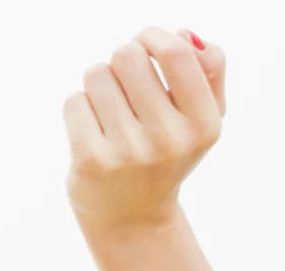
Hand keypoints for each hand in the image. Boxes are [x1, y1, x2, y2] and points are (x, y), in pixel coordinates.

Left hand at [63, 26, 226, 235]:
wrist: (134, 220)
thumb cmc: (168, 155)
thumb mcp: (201, 120)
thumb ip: (209, 72)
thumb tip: (185, 36)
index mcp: (203, 126)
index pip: (176, 52)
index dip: (153, 37)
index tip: (146, 48)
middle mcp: (169, 141)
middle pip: (128, 54)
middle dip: (122, 63)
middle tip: (128, 92)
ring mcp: (129, 153)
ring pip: (97, 73)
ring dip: (100, 86)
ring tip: (112, 117)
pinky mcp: (92, 162)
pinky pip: (75, 101)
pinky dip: (80, 111)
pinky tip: (95, 136)